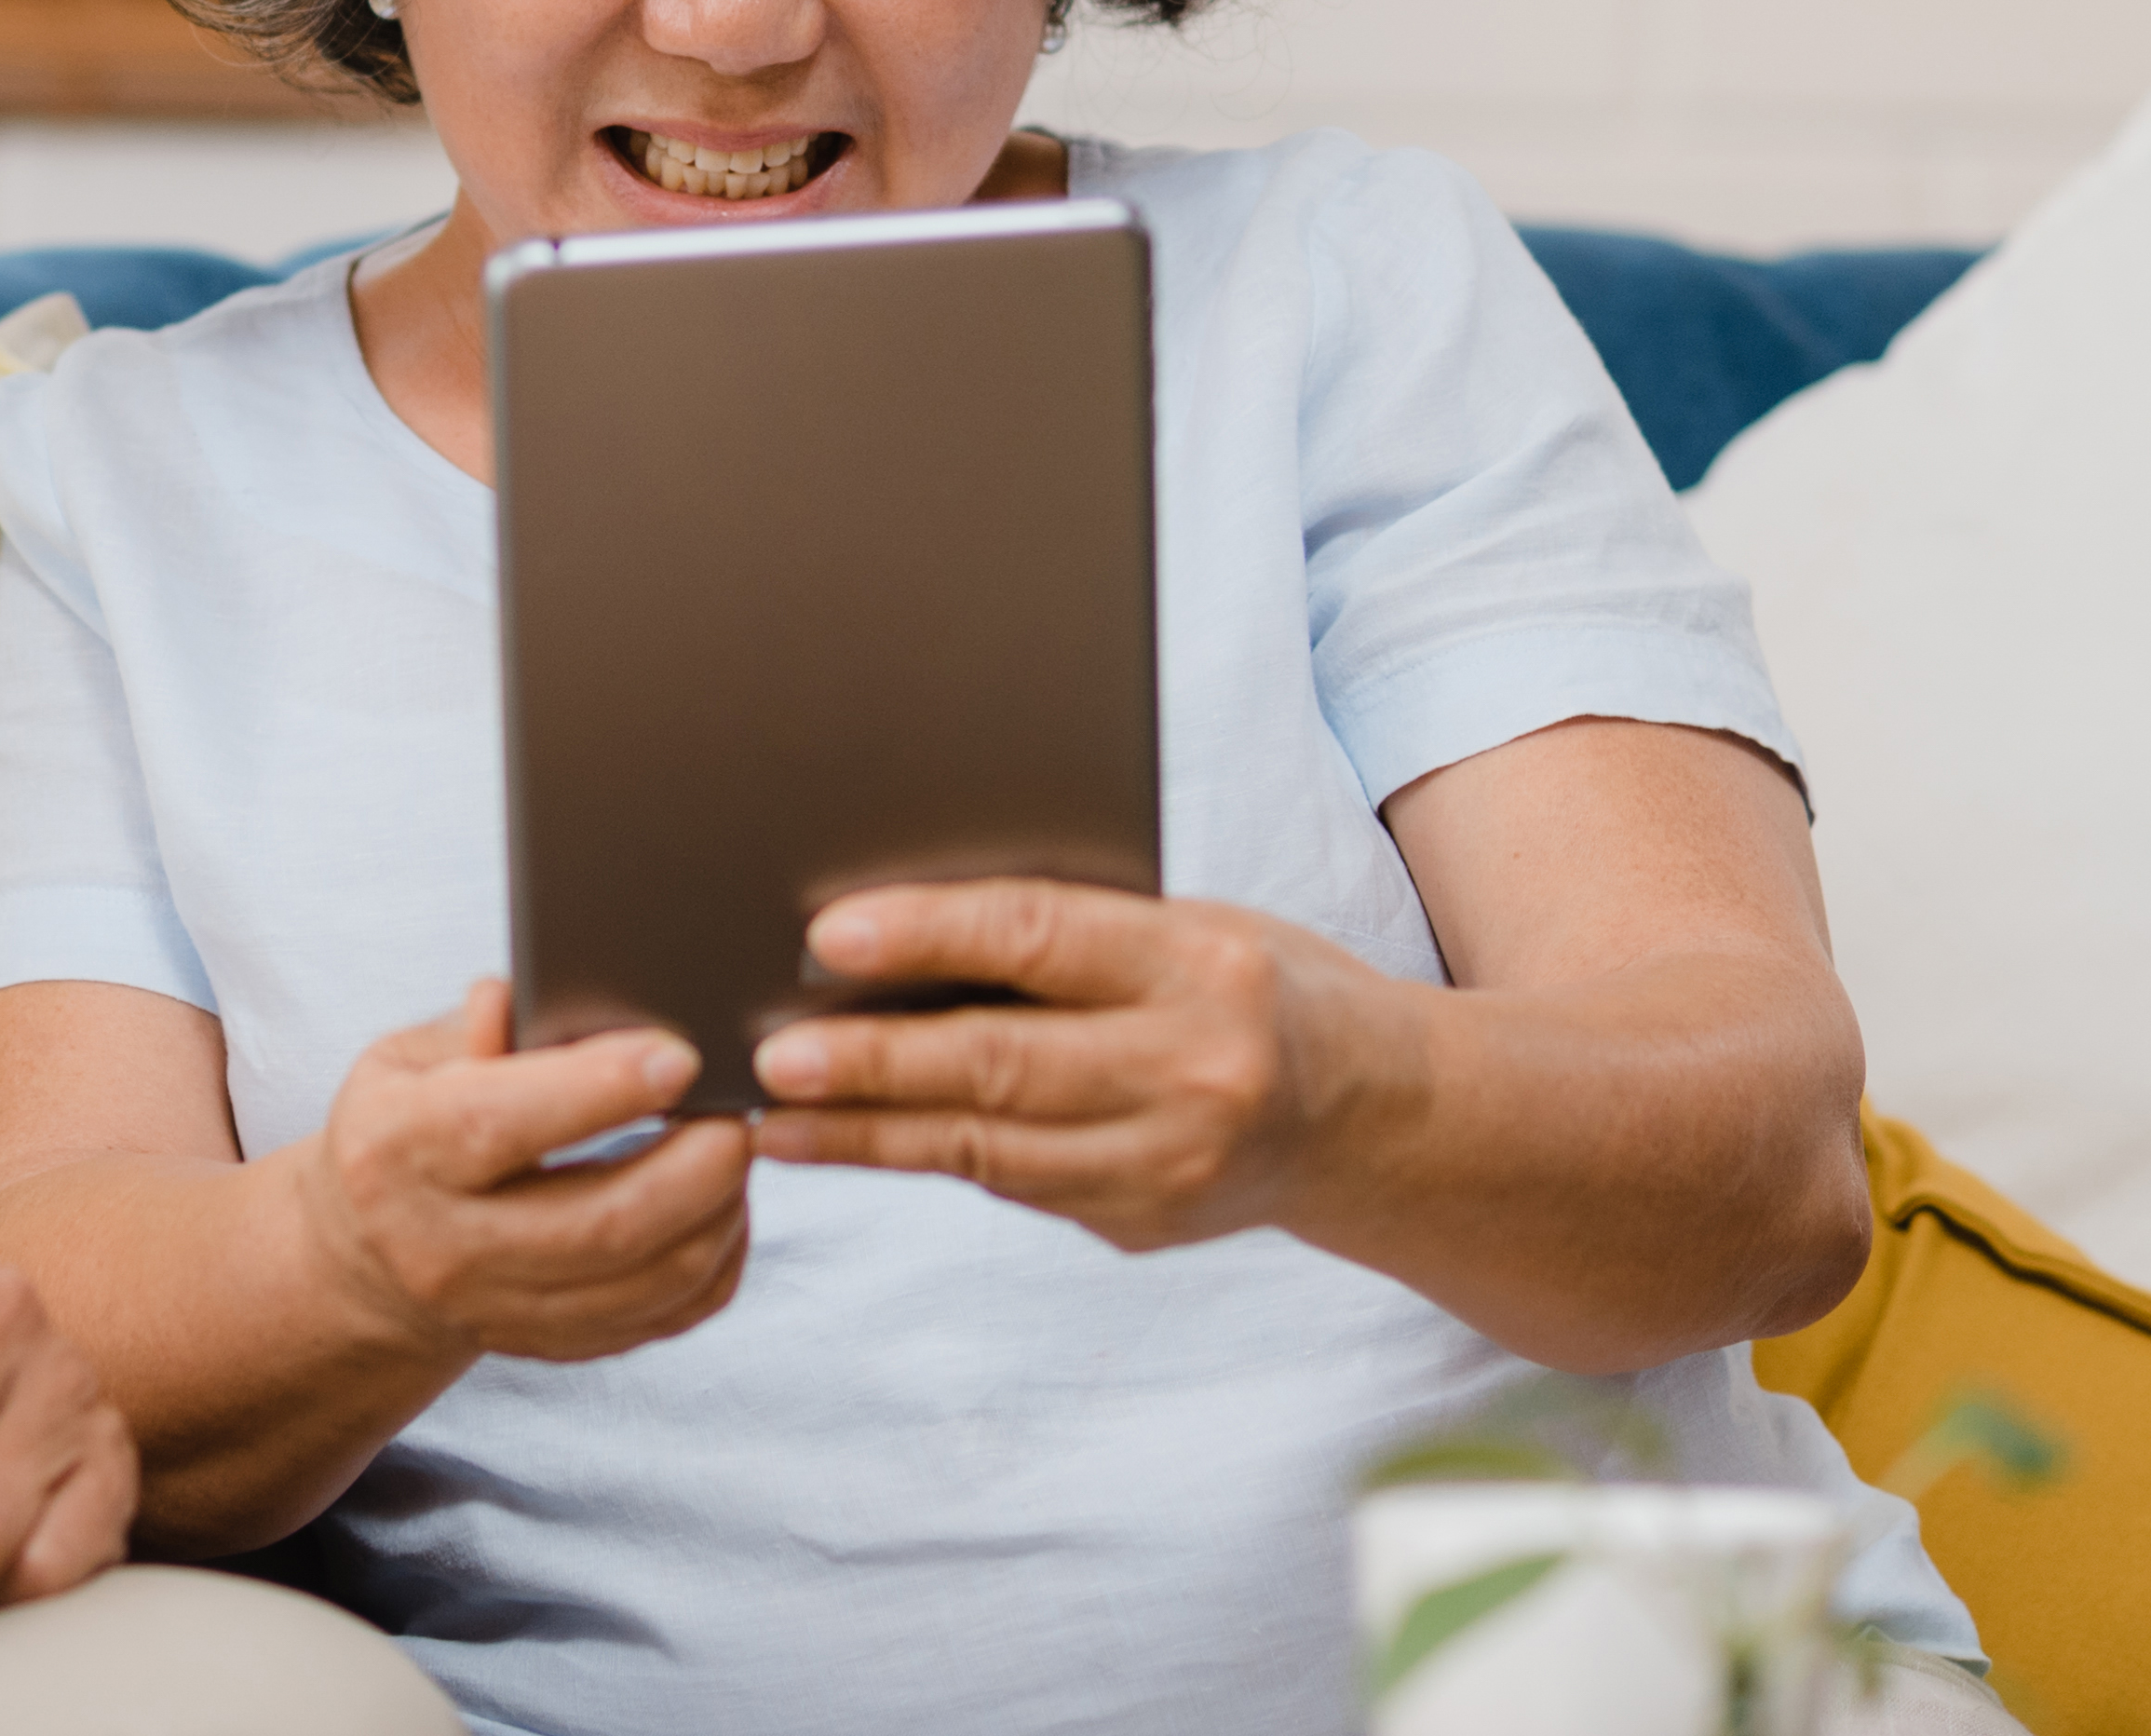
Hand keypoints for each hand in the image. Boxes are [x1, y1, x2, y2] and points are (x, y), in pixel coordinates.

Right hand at [296, 982, 752, 1366]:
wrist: (372, 1262)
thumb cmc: (407, 1130)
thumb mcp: (407, 1058)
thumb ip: (477, 1025)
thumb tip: (543, 998)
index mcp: (397, 1151)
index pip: (499, 1124)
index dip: (598, 1088)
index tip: (678, 1054)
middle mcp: (444, 1247)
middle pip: (600, 1224)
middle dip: (696, 1165)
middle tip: (739, 1109)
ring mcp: (501, 1312)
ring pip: (647, 1280)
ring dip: (719, 1212)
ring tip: (736, 1147)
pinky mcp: (554, 1347)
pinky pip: (663, 1316)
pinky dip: (714, 1261)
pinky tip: (721, 1207)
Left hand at [748, 881, 1411, 1253]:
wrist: (1379, 1115)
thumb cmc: (1260, 984)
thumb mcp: (1191, 925)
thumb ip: (1073, 934)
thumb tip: (899, 934)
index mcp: (1202, 965)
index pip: (1040, 938)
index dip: (928, 934)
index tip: (827, 937)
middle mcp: (1192, 1072)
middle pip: (1001, 1063)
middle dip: (873, 1063)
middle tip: (772, 1057)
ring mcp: (1168, 1164)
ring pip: (990, 1147)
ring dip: (870, 1134)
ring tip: (775, 1118)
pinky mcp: (1143, 1224)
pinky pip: (1014, 1182)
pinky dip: (928, 1158)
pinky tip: (851, 1143)